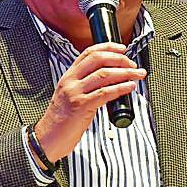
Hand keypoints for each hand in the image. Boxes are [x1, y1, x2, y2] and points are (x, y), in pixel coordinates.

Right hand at [33, 42, 146, 162]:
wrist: (48, 138)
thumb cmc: (61, 121)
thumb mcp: (70, 96)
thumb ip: (84, 86)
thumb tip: (109, 81)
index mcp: (68, 76)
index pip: (88, 53)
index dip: (107, 48)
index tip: (122, 49)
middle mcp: (71, 81)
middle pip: (98, 60)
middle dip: (120, 60)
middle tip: (133, 65)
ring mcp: (75, 93)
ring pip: (104, 75)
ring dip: (126, 73)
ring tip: (137, 75)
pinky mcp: (81, 106)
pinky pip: (105, 92)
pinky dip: (121, 88)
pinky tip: (130, 87)